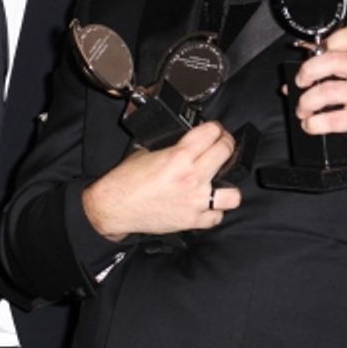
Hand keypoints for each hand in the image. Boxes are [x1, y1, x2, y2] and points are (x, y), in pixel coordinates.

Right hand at [81, 121, 238, 240]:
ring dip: (227, 185)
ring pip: (233, 193)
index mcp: (178, 156)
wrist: (114, 207)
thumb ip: (169, 148)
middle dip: (226, 144)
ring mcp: (195, 201)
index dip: (215, 127)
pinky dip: (213, 211)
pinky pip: (216, 216)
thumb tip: (181, 144)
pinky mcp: (192, 220)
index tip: (215, 129)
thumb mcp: (145, 153)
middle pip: (226, 152)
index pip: (211, 132)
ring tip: (219, 182)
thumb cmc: (125, 181)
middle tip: (221, 145)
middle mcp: (191, 178)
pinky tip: (205, 205)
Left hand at [292, 26, 346, 154]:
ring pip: (327, 91)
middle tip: (301, 82)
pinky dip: (314, 123)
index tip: (312, 55)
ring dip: (306, 102)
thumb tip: (294, 75)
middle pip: (333, 60)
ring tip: (303, 109)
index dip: (327, 42)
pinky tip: (311, 123)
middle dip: (307, 71)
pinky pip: (333, 119)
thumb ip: (333, 66)